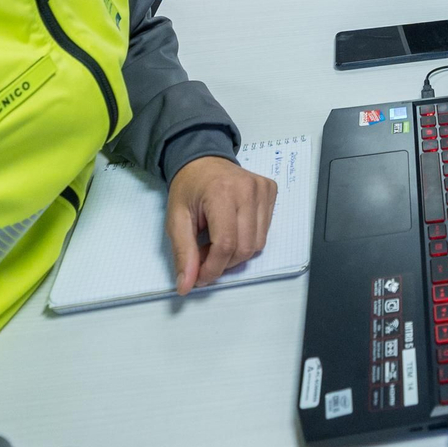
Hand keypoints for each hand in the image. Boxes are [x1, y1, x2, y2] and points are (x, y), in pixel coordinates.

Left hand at [165, 155, 277, 293]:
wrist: (202, 160)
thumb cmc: (189, 189)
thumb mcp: (176, 219)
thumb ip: (183, 253)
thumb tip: (186, 285)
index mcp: (221, 193)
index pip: (225, 244)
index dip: (213, 268)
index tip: (200, 276)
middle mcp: (247, 189)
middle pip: (244, 248)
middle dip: (224, 263)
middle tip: (205, 256)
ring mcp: (263, 189)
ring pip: (258, 244)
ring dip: (236, 253)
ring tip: (217, 241)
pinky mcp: (271, 191)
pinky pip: (265, 231)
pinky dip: (248, 239)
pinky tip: (232, 229)